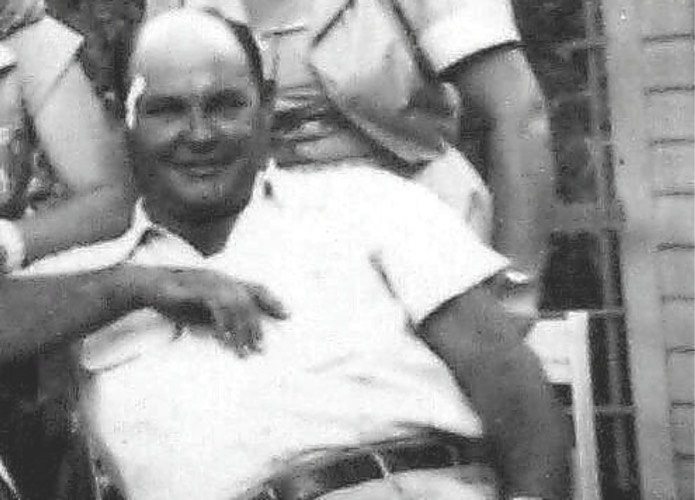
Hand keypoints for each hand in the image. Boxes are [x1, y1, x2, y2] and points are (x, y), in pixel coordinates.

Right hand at [126, 265, 287, 356]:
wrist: (148, 287)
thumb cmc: (177, 300)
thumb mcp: (204, 312)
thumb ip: (222, 323)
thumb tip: (239, 341)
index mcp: (226, 282)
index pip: (256, 288)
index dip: (272, 301)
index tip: (287, 315)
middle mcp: (222, 279)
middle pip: (248, 301)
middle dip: (255, 327)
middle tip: (258, 349)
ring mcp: (209, 281)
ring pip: (236, 304)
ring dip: (241, 329)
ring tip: (243, 351)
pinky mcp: (196, 288)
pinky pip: (216, 305)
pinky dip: (223, 323)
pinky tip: (224, 339)